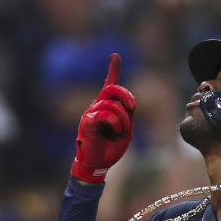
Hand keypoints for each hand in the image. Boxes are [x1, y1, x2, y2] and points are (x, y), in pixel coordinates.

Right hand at [70, 53, 135, 182]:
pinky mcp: (87, 121)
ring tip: (120, 130)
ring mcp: (91, 112)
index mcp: (108, 107)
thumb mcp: (127, 130)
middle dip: (126, 96)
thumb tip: (130, 101)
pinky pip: (105, 114)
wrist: (98, 165)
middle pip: (113, 89)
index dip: (113, 69)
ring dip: (122, 118)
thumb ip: (128, 114)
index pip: (110, 85)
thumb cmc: (111, 149)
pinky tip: (114, 130)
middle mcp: (98, 106)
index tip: (115, 55)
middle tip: (132, 107)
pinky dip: (114, 122)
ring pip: (112, 104)